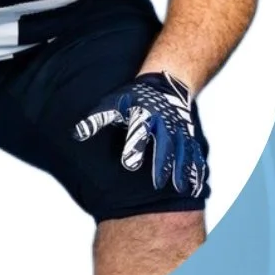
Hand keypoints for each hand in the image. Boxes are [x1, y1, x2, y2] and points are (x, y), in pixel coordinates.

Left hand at [73, 70, 208, 196]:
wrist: (164, 85)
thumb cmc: (134, 98)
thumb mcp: (114, 103)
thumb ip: (97, 120)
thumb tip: (77, 134)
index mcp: (144, 114)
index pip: (139, 131)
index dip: (134, 147)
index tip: (128, 164)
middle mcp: (165, 123)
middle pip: (165, 145)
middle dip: (162, 164)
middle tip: (157, 185)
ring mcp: (180, 130)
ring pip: (183, 151)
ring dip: (182, 170)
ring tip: (180, 189)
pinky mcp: (189, 137)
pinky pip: (195, 154)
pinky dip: (196, 169)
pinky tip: (196, 187)